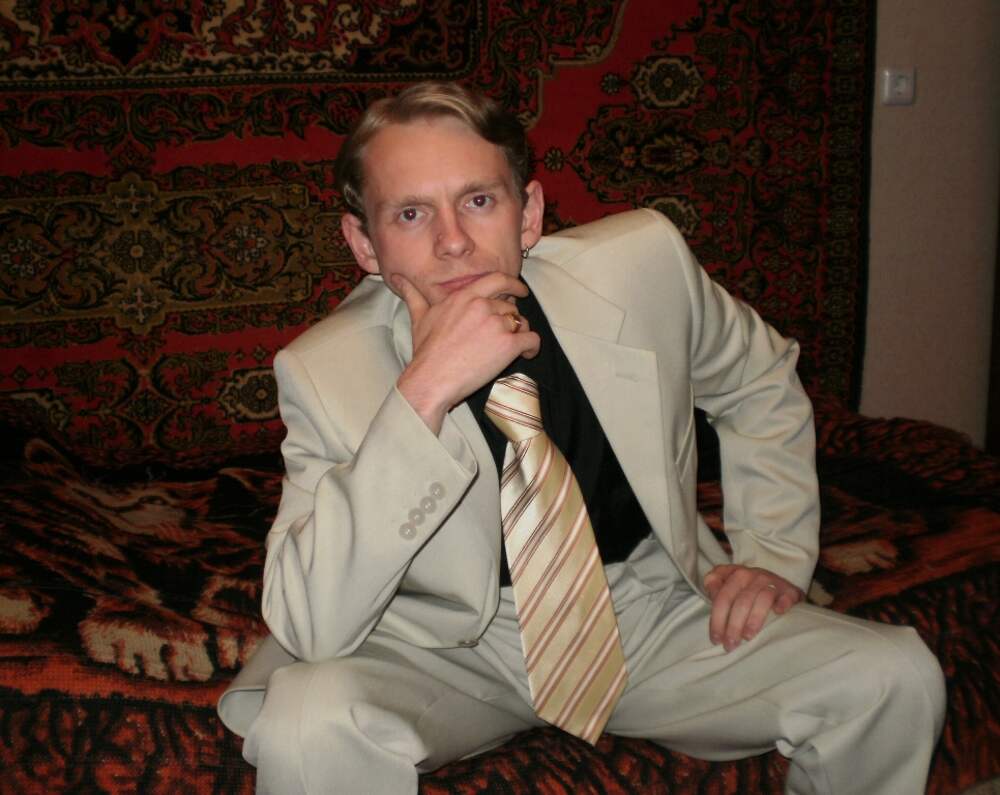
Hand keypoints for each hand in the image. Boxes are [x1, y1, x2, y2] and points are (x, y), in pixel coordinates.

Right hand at [395, 272, 540, 432]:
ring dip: (520, 332)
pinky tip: (527, 354)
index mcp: (464, 296)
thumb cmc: (425, 352)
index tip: (519, 290)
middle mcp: (482, 305)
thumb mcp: (418, 317)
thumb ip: (413, 294)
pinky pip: (532, 339)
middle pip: (510, 305)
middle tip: (512, 327)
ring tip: (513, 346)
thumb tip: (397, 278)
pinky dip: (533, 346)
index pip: (496, 280)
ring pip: (521, 321)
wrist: (431, 379)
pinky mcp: (508, 345)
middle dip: (512, 317)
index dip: (512, 283)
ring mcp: (496, 324)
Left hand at [703, 564, 802, 651]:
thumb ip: (715, 585)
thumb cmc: (746, 588)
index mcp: (735, 574)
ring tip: (747, 637)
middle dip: (733, 625)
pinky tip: (778, 613)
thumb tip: (710, 593)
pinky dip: (782, 603)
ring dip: (754, 620)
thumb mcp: (728, 583)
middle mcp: (754, 575)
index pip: (723, 597)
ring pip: (762, 599)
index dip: (717, 619)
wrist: (778, 583)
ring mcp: (773, 581)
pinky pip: (787, 596)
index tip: (715, 639)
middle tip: (730, 645)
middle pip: (741, 601)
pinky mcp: (790, 590)